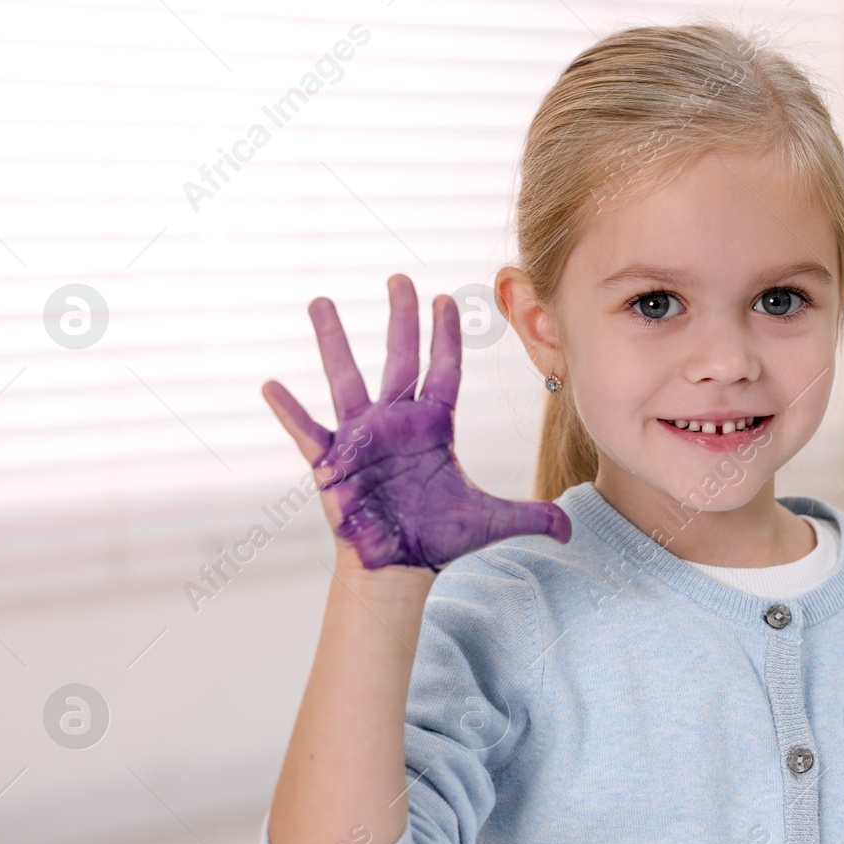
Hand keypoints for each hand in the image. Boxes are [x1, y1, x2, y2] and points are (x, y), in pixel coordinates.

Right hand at [260, 274, 571, 571]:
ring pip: (346, 378)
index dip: (446, 336)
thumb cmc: (438, 537)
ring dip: (333, 341)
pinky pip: (307, 431)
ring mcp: (360, 437)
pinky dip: (289, 411)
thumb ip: (533, 517)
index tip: (447, 298)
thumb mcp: (493, 522)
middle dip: (400, 318)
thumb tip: (572, 528)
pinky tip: (271, 385)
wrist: (398, 566)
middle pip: (399, 358)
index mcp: (433, 427)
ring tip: (319, 301)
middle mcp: (396, 422)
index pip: (443, 370)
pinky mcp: (331, 462)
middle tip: (398, 278)